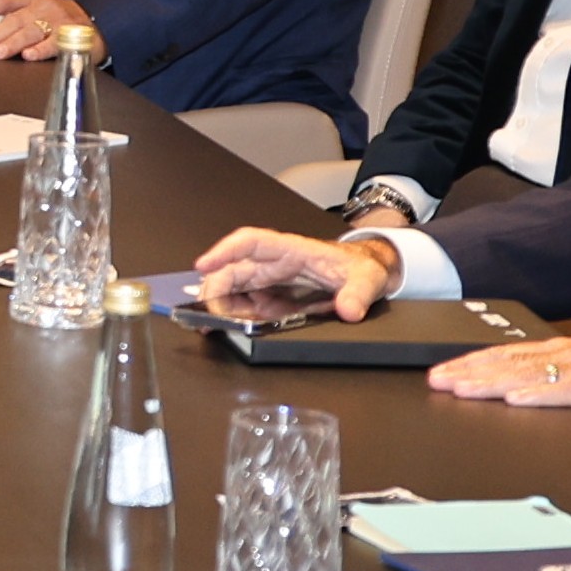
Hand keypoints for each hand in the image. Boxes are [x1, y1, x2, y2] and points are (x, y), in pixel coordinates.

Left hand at [0, 0, 95, 60]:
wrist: (98, 22)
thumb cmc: (58, 19)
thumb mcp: (33, 12)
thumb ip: (9, 21)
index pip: (0, 1)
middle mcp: (42, 5)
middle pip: (14, 19)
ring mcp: (58, 19)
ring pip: (31, 30)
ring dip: (11, 43)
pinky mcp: (73, 34)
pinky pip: (54, 42)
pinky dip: (40, 50)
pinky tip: (28, 56)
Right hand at [189, 225, 392, 322]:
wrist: (366, 273)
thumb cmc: (361, 267)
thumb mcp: (367, 278)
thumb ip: (358, 293)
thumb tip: (349, 310)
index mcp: (292, 250)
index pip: (251, 243)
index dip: (225, 252)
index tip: (204, 265)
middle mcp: (275, 264)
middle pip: (233, 269)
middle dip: (213, 289)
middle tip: (205, 313)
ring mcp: (271, 281)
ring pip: (234, 288)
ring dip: (219, 304)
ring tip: (209, 323)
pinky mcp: (272, 297)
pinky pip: (245, 303)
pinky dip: (232, 315)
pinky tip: (226, 327)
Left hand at [426, 329, 570, 410]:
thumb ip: (559, 384)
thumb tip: (519, 394)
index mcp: (564, 355)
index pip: (508, 357)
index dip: (472, 364)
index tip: (440, 373)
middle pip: (512, 363)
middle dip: (472, 372)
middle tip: (437, 381)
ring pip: (535, 374)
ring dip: (496, 380)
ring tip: (464, 388)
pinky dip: (544, 394)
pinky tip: (518, 399)